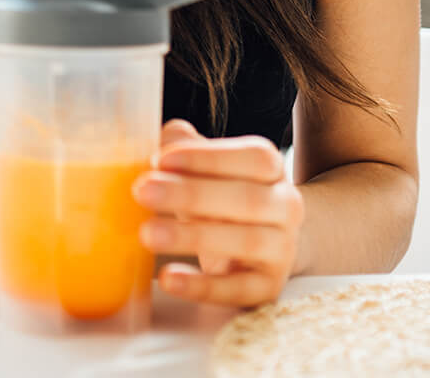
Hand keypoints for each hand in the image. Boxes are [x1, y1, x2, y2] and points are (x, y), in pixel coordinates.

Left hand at [130, 119, 303, 308]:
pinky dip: (203, 287)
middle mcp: (286, 206)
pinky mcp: (270, 287)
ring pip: (246, 242)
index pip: (253, 157)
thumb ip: (182, 146)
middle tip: (142, 192)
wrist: (263, 244)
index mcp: (271, 168)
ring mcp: (283, 249)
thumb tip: (164, 140)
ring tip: (147, 234)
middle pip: (247, 199)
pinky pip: (240, 290)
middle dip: (191, 194)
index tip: (161, 159)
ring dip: (192, 237)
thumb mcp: (204, 166)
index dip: (208, 157)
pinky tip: (168, 278)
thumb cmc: (220, 194)